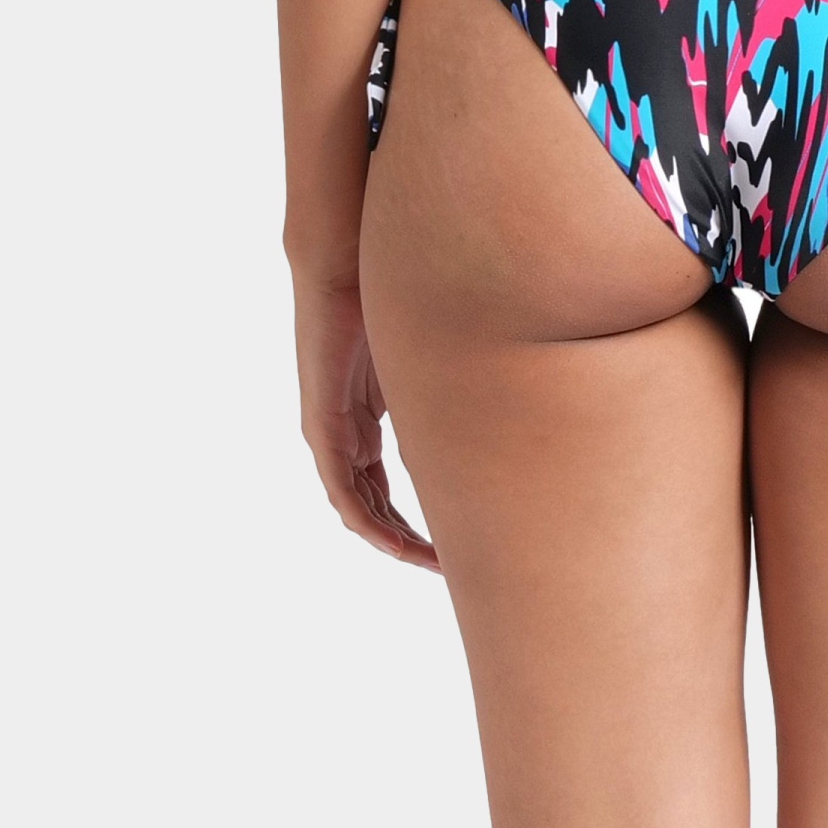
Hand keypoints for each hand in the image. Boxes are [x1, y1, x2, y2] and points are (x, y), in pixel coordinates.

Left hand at [292, 272, 438, 569]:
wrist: (345, 262)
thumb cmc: (387, 291)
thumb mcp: (426, 355)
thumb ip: (446, 385)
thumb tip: (502, 385)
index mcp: (364, 418)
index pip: (384, 487)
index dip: (414, 520)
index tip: (450, 543)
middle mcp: (344, 432)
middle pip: (373, 506)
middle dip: (408, 540)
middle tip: (447, 566)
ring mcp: (331, 432)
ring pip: (358, 508)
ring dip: (393, 541)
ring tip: (431, 563)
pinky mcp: (324, 425)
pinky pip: (343, 491)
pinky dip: (369, 522)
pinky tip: (396, 543)